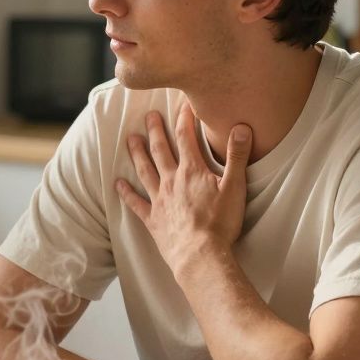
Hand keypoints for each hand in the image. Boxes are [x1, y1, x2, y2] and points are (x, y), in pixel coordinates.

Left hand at [115, 104, 252, 273]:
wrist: (200, 255)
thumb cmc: (220, 223)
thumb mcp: (235, 187)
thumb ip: (237, 156)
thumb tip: (241, 127)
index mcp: (192, 171)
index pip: (187, 138)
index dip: (184, 118)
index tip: (183, 104)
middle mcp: (172, 181)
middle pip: (161, 150)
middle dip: (155, 130)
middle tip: (148, 115)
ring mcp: (160, 200)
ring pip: (145, 171)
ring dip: (137, 154)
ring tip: (130, 139)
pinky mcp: (153, 219)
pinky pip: (136, 203)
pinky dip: (126, 193)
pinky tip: (118, 183)